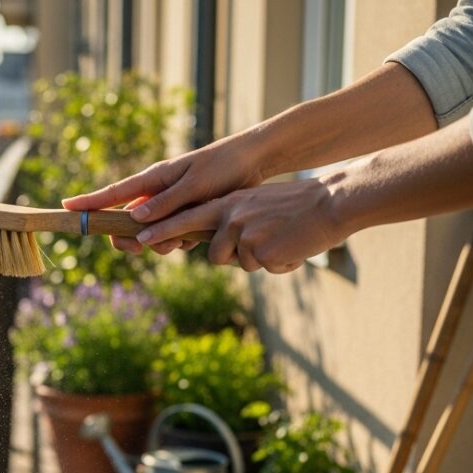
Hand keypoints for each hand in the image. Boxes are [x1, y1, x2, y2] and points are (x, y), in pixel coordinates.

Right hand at [61, 133, 268, 253]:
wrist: (253, 164)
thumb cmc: (222, 166)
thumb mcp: (194, 185)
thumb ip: (166, 203)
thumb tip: (134, 218)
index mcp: (152, 179)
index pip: (113, 193)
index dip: (88, 203)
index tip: (65, 208)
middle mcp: (156, 193)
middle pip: (126, 223)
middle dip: (130, 239)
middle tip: (141, 248)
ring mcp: (169, 206)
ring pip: (149, 235)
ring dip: (160, 245)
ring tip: (182, 241)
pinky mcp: (184, 216)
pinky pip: (170, 237)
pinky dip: (178, 242)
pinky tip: (196, 237)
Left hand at [134, 176, 349, 272]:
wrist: (329, 203)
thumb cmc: (297, 208)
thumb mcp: (258, 206)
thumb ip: (234, 222)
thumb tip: (219, 248)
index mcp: (229, 204)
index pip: (189, 217)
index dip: (164, 229)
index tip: (143, 236)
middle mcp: (230, 216)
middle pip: (211, 251)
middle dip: (199, 250)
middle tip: (165, 244)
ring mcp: (243, 233)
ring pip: (237, 263)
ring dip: (257, 260)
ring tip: (280, 241)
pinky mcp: (258, 250)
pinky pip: (262, 268)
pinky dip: (278, 264)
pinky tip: (291, 247)